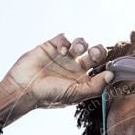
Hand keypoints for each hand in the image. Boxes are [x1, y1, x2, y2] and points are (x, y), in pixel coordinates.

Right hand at [0, 33, 114, 114]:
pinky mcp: (51, 46)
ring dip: (82, 44)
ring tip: (76, 50)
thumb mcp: (74, 95)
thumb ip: (94, 86)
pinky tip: (61, 51)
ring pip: (81, 43)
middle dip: (99, 51)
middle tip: (95, 54)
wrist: (23, 89)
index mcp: (83, 80)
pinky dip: (66, 41)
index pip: (101, 69)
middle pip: (95, 53)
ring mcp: (64, 56)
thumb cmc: (49, 96)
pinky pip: (64, 38)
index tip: (111, 65)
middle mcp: (75, 67)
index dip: (109, 65)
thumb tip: (111, 75)